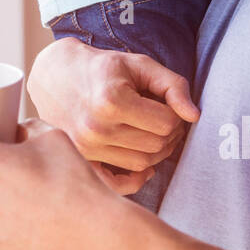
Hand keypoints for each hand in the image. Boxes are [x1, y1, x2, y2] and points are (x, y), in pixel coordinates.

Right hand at [26, 37, 197, 190]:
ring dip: (155, 151)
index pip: (167, 123)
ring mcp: (86, 148)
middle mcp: (96, 128)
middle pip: (157, 146)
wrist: (55, 75)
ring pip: (142, 164)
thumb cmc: (102, 68)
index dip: (176, 113)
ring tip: (149, 131)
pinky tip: (143, 166)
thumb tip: (195, 116)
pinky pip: (118, 184)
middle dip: (168, 132)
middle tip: (161, 117)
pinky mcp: (81, 160)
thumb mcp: (139, 65)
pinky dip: (136, 180)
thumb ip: (172, 85)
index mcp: (111, 100)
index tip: (166, 104)